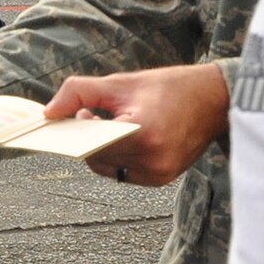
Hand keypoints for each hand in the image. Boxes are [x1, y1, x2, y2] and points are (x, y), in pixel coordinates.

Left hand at [44, 63, 229, 186]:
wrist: (214, 101)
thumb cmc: (168, 88)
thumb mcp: (120, 83)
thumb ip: (79, 93)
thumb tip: (49, 112)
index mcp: (143, 132)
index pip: (90, 141)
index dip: (75, 130)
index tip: (68, 116)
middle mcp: (153, 159)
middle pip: (96, 156)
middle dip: (86, 137)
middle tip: (89, 114)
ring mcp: (158, 174)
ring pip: (107, 167)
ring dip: (100, 148)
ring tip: (111, 123)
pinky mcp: (160, 180)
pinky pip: (123, 172)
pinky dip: (116, 156)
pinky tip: (125, 136)